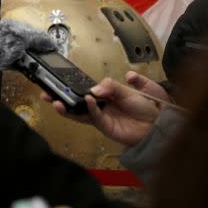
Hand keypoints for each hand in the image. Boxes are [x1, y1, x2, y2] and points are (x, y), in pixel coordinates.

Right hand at [42, 71, 167, 145]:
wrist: (160, 122)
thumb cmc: (147, 105)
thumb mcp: (129, 88)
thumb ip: (110, 86)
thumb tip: (93, 90)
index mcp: (104, 94)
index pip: (84, 89)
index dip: (71, 86)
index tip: (58, 81)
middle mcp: (100, 106)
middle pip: (76, 102)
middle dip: (60, 98)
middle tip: (47, 93)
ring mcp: (101, 117)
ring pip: (79, 112)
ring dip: (67, 107)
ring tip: (56, 101)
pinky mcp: (105, 126)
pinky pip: (94, 117)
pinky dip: (89, 108)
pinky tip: (87, 100)